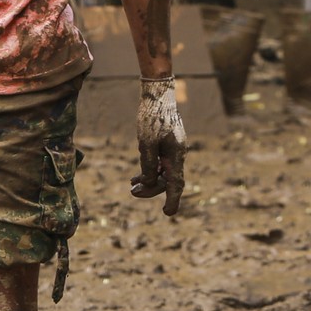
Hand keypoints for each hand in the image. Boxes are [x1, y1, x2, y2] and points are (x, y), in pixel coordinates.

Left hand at [131, 77, 186, 215]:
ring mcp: (173, 150)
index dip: (172, 200)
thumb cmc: (151, 117)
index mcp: (175, 155)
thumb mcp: (146, 143)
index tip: (167, 214)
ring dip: (149, 181)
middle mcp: (177, 154)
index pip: (175, 184)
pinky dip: (150, 171)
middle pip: (167, 180)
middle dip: (151, 189)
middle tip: (132, 193)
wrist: (158, 96)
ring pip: (163, 173)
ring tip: (132, 186)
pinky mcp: (167, 145)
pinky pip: (160, 164)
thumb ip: (148, 165)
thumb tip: (149, 183)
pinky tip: (136, 177)